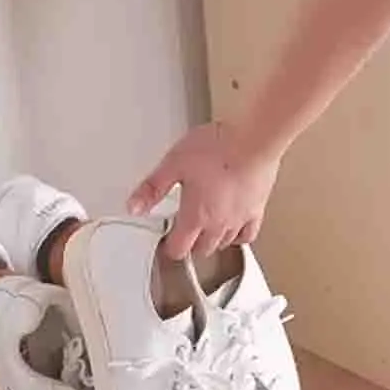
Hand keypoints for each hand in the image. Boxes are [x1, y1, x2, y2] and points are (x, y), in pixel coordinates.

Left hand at [128, 121, 281, 258]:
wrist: (255, 138)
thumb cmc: (218, 147)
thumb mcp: (174, 163)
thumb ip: (153, 188)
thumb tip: (134, 207)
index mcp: (195, 217)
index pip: (178, 249)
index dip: (169, 247)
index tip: (166, 238)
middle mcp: (217, 224)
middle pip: (200, 250)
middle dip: (189, 244)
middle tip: (183, 231)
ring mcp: (238, 219)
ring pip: (223, 245)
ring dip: (211, 241)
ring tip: (203, 228)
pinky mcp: (256, 209)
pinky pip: (247, 235)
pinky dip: (238, 237)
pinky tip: (232, 228)